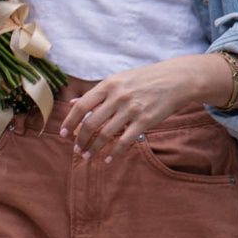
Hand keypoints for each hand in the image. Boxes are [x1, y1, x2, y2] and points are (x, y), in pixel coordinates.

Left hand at [55, 54, 236, 157]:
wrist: (175, 79)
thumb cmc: (143, 79)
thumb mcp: (118, 80)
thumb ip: (96, 94)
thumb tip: (72, 103)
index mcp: (108, 85)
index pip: (81, 106)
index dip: (69, 122)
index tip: (63, 134)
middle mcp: (118, 97)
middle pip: (91, 123)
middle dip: (80, 139)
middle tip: (77, 149)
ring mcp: (131, 109)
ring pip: (106, 134)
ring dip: (94, 148)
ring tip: (88, 155)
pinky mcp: (145, 121)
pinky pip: (125, 140)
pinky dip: (115, 152)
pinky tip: (109, 158)